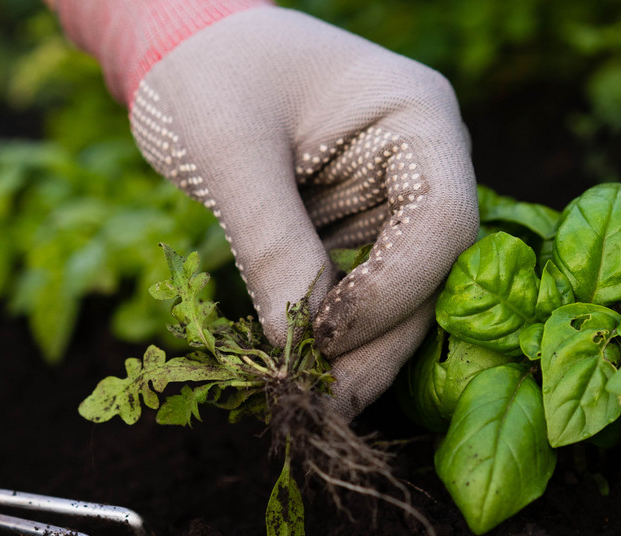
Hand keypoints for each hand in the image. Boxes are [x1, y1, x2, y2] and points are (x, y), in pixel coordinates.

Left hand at [125, 8, 477, 418]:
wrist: (179, 45)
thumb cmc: (207, 71)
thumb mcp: (231, 149)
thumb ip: (270, 241)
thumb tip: (295, 343)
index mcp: (415, 118)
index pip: (441, 221)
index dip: (392, 290)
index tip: (325, 337)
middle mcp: (418, 161)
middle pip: (429, 270)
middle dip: (377, 340)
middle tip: (324, 404)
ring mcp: (388, 197)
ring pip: (398, 294)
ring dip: (358, 351)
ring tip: (312, 402)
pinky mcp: (352, 228)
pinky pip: (356, 290)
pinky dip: (331, 333)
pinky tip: (302, 371)